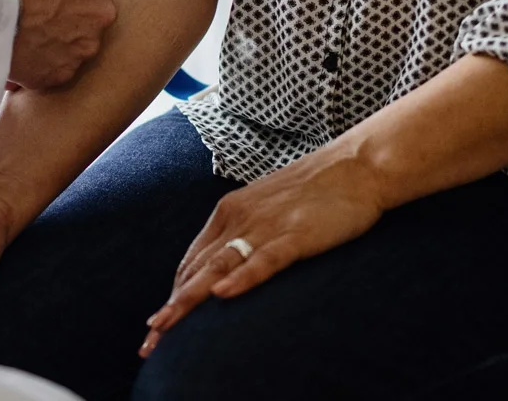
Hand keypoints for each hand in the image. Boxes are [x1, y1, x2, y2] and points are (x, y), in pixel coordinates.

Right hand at [0, 0, 116, 89]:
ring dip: (52, 42)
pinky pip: (53, 69)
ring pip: (72, 46)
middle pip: (89, 16)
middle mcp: (102, 12)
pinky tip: (16, 54)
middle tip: (35, 13)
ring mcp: (85, 46)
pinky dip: (38, 65)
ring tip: (20, 35)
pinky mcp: (64, 73)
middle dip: (66, 16)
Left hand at [139, 144, 388, 356]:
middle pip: (196, 270)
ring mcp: (266, 226)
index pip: (192, 260)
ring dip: (189, 300)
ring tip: (166, 326)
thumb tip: (226, 266)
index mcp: (229, 211)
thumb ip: (243, 233)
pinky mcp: (295, 235)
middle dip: (172, 308)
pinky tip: (222, 295)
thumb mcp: (266, 208)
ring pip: (219, 268)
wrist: (356, 166)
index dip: (174, 293)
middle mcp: (239, 218)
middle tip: (150, 341)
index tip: (160, 324)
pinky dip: (241, 278)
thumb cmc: (314, 191)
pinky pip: (263, 261)